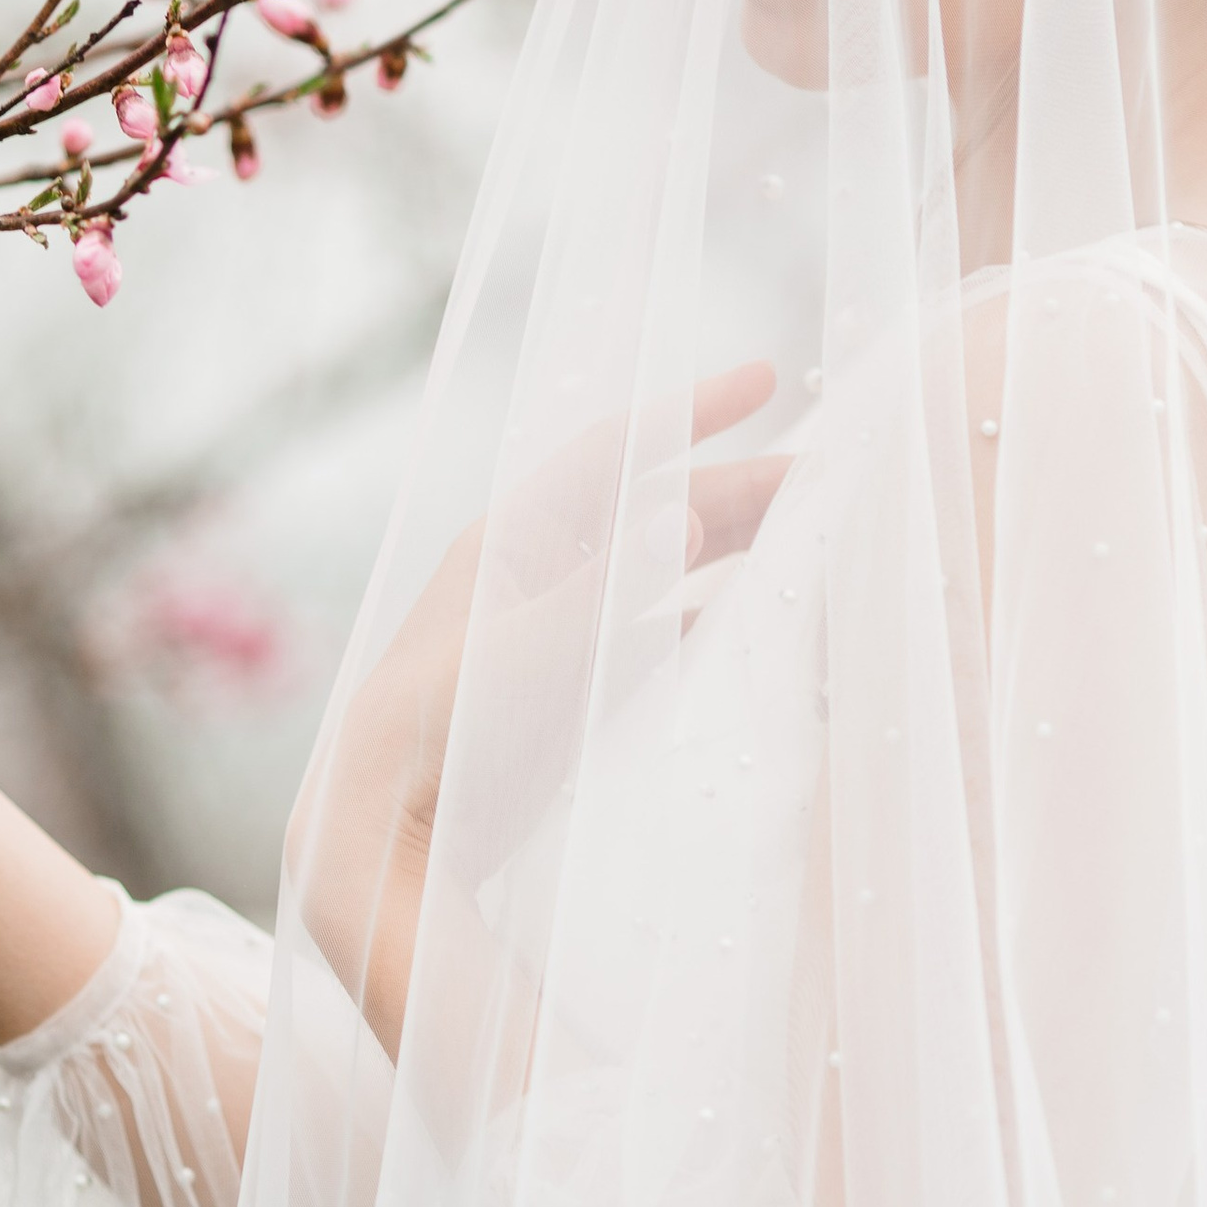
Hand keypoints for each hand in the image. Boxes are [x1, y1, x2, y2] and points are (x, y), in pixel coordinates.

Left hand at [296, 360, 789, 1044]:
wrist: (382, 826)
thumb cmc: (433, 728)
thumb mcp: (518, 654)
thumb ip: (604, 594)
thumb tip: (687, 518)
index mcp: (513, 541)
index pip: (614, 454)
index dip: (688, 415)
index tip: (765, 380)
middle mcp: (541, 573)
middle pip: (656, 508)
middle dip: (736, 485)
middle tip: (824, 476)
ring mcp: (562, 631)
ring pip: (665, 568)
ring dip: (733, 548)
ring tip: (808, 534)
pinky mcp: (575, 690)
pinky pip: (659, 638)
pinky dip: (710, 623)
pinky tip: (757, 624)